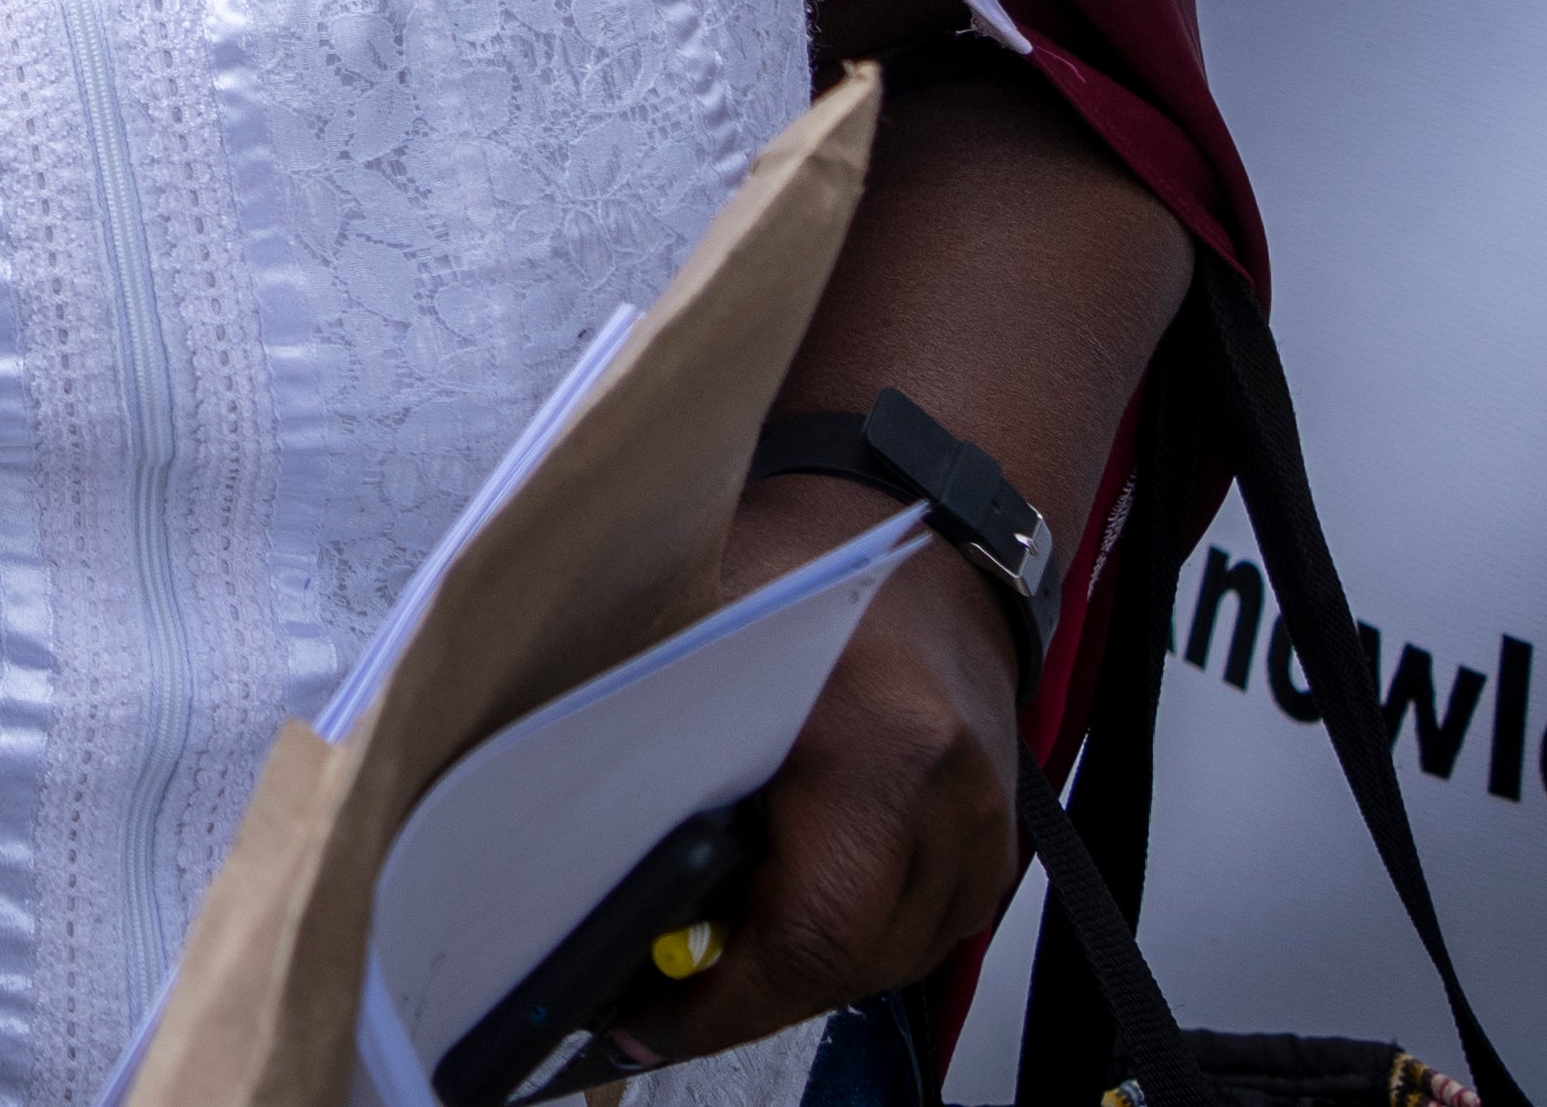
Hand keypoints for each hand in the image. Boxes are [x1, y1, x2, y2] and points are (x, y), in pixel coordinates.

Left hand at [602, 475, 1030, 1070]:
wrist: (911, 525)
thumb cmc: (796, 564)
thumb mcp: (694, 635)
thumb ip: (641, 736)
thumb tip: (549, 848)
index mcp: (879, 745)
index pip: (811, 930)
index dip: (720, 1001)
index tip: (642, 1021)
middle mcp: (951, 795)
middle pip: (853, 963)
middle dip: (749, 996)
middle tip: (658, 999)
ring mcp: (987, 823)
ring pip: (892, 961)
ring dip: (802, 972)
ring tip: (713, 956)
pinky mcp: (997, 839)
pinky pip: (924, 932)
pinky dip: (854, 939)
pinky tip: (787, 913)